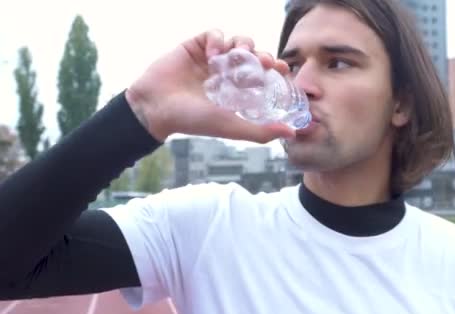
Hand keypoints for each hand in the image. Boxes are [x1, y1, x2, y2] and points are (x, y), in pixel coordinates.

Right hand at [125, 30, 294, 142]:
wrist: (156, 109)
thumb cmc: (193, 121)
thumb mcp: (231, 127)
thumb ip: (260, 132)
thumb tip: (291, 133)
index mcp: (236, 90)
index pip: (262, 74)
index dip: (274, 69)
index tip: (283, 70)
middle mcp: (226, 73)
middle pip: (253, 55)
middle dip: (262, 55)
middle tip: (265, 62)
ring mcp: (211, 59)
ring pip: (237, 42)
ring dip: (243, 45)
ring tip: (239, 55)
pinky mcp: (196, 46)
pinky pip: (215, 34)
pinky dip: (218, 40)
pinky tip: (213, 55)